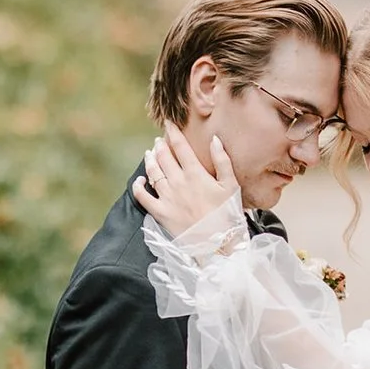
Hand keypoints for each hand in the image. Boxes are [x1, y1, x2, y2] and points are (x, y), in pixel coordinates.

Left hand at [132, 124, 240, 238]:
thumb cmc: (228, 215)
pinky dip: (138, 186)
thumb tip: (214, 139)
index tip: (168, 124)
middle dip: (160, 145)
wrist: (218, 244)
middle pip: (163, 157)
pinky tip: (139, 180)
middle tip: (158, 141)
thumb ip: (222, 161)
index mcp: (196, 174)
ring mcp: (167, 198)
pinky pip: (142, 197)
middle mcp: (178, 183)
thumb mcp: (231, 186)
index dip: (173, 132)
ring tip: (150, 153)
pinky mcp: (160, 213)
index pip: (180, 146)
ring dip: (150, 160)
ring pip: (153, 172)